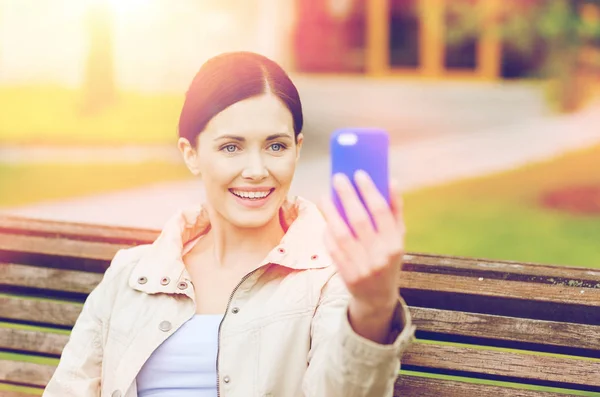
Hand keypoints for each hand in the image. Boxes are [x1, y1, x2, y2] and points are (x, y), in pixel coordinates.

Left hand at [320, 171, 404, 315]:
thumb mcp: (398, 238)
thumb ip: (396, 210)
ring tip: (325, 195)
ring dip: (331, 212)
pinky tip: (325, 219)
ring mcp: (362, 267)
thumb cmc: (388, 258)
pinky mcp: (346, 275)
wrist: (378, 297)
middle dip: (348, 196)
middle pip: (360, 220)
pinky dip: (328, 232)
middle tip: (338, 178)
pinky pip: (333, 249)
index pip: (381, 212)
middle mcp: (380, 256)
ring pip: (342, 234)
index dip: (369, 191)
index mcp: (395, 244)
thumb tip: (392, 180)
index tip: (359, 173)